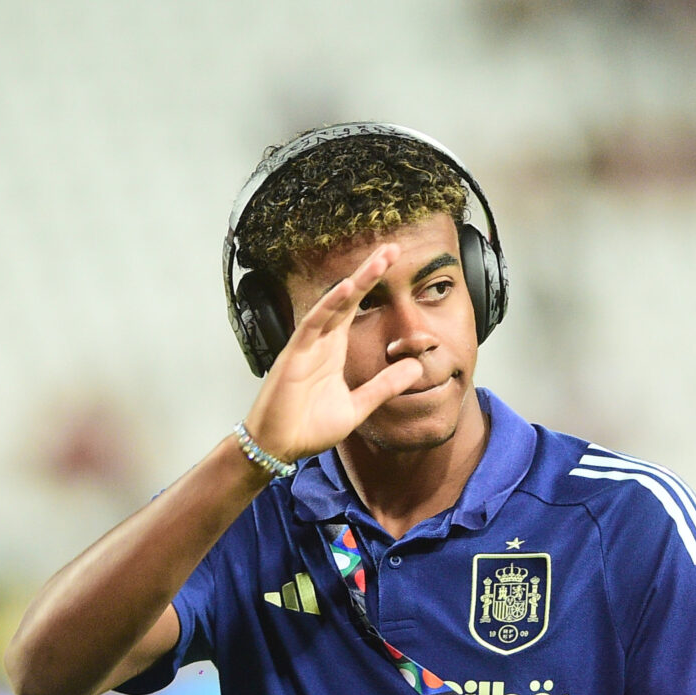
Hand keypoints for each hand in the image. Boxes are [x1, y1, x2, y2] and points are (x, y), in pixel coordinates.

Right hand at [241, 244, 423, 462]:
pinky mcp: (293, 355)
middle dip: (368, 272)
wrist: (279, 447)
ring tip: (379, 260)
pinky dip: (328, 305)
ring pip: (332, 304)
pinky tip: (346, 288)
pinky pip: (312, 324)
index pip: (356, 308)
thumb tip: (416, 370)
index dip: (372, 285)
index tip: (393, 263)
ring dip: (356, 281)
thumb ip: (384, 387)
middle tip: (392, 248)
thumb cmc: (308, 427)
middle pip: (347, 298)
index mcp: (333, 350)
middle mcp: (320, 341)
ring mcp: (306, 345)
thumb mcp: (358, 407)